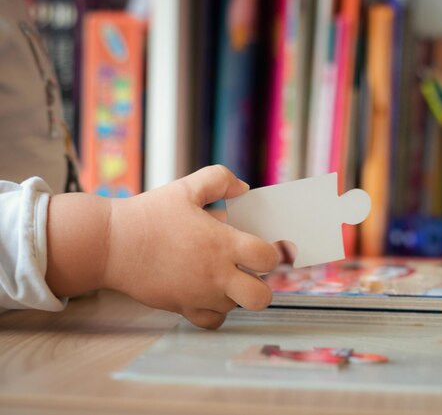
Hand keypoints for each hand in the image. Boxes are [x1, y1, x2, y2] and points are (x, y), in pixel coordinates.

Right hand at [46, 165, 279, 328]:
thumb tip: (244, 189)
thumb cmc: (149, 214)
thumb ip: (220, 180)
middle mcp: (216, 274)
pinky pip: (212, 322)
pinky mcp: (182, 308)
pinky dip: (216, 312)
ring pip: (236, 308)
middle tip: (252, 272)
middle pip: (261, 297)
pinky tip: (209, 294)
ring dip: (236, 294)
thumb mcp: (186, 187)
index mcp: (222, 243)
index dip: (272, 253)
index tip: (264, 248)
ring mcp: (199, 295)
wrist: (110, 244)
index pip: (268, 258)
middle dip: (263, 285)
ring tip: (224, 276)